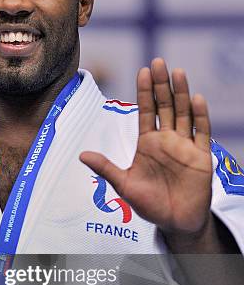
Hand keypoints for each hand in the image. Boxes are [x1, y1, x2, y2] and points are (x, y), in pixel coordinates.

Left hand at [80, 58, 211, 235]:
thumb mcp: (124, 185)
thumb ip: (106, 168)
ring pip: (183, 114)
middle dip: (162, 85)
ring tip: (178, 73)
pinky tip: (197, 99)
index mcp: (148, 143)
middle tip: (158, 62)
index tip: (143, 71)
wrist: (175, 222)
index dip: (145, 92)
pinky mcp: (201, 157)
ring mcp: (185, 146)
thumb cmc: (150, 204)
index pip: (147, 111)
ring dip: (181, 94)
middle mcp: (167, 140)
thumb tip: (82, 155)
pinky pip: (202, 133)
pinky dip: (200, 116)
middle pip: (165, 106)